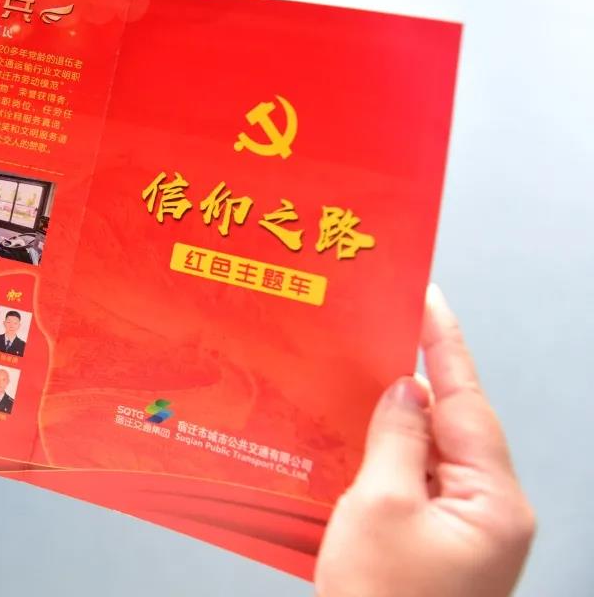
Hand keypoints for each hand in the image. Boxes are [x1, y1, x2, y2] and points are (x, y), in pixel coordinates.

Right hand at [315, 285, 534, 596]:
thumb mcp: (378, 508)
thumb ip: (394, 439)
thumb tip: (405, 390)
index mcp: (494, 503)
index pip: (467, 402)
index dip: (443, 345)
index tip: (425, 298)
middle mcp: (491, 515)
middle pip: (452, 427)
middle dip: (411, 383)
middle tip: (378, 333)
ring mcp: (466, 534)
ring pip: (429, 457)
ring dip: (391, 427)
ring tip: (355, 386)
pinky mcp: (439, 548)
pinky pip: (415, 487)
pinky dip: (385, 463)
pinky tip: (353, 447)